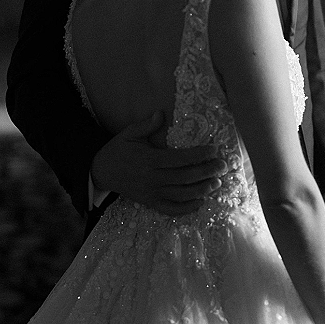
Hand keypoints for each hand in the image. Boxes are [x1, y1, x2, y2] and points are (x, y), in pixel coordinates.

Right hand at [90, 112, 227, 215]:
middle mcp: (152, 178)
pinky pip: (171, 209)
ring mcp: (152, 193)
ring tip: (217, 183)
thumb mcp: (129, 134)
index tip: (214, 150)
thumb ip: (146, 125)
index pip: (180, 159)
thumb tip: (161, 113)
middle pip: (184, 178)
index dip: (199, 155)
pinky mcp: (150, 203)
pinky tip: (201, 202)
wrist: (101, 172)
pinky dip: (187, 208)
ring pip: (181, 195)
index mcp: (149, 160)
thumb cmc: (118, 150)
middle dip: (206, 172)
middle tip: (223, 166)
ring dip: (201, 190)